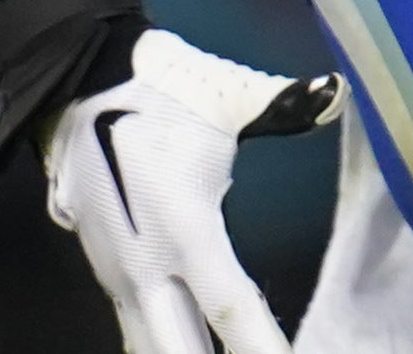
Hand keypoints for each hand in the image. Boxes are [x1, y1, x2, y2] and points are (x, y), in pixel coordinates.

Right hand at [45, 29, 341, 353]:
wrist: (78, 85)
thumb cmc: (159, 90)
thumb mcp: (227, 95)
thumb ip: (285, 103)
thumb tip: (335, 93)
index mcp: (183, 225)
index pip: (229, 303)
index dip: (260, 343)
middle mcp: (146, 263)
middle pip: (178, 347)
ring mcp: (118, 273)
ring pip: (150, 343)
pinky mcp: (106, 272)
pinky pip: (137, 327)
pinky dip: (165, 343)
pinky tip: (190, 348)